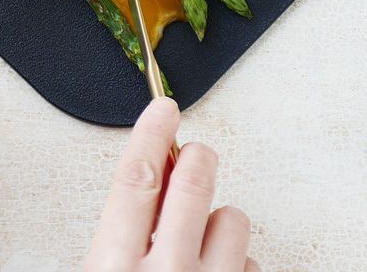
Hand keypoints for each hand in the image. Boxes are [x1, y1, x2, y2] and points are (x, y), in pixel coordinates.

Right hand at [85, 97, 257, 270]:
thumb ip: (121, 236)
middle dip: (197, 157)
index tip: (163, 111)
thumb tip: (153, 184)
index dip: (152, 134)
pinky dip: (235, 260)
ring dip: (219, 220)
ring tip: (202, 241)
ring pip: (232, 219)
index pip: (137, 178)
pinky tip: (216, 270)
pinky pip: (249, 261)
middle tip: (195, 155)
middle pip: (192, 183)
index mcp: (117, 267)